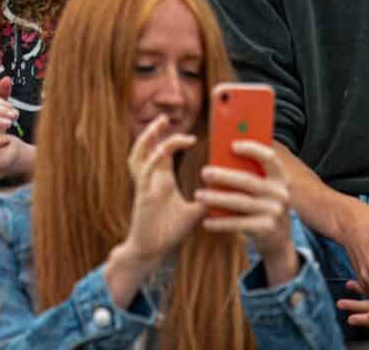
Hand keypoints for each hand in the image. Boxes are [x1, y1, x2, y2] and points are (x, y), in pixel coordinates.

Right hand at [119, 116, 206, 263]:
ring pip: (140, 154)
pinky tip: (163, 150)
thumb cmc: (169, 230)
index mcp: (161, 179)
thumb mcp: (194, 212)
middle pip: (146, 147)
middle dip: (154, 131)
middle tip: (166, 117)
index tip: (192, 136)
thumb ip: (207, 200)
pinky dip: (153, 159)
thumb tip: (228, 192)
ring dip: (149, 138)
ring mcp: (144, 185)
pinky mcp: (142, 194)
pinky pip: (145, 171)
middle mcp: (150, 178)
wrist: (152, 250)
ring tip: (160, 124)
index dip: (173, 140)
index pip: (163, 152)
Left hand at [196, 141, 295, 280]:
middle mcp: (280, 193)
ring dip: (216, 198)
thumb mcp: (264, 188)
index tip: (232, 145)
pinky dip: (221, 223)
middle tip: (203, 173)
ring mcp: (275, 212)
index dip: (252, 149)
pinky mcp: (267, 229)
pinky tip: (206, 221)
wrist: (279, 239)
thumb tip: (221, 155)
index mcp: (280, 177)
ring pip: (240, 202)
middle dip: (224, 176)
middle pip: (248, 181)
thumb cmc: (263, 205)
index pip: (269, 157)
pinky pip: (239, 223)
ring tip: (198, 195)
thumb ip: (251, 173)